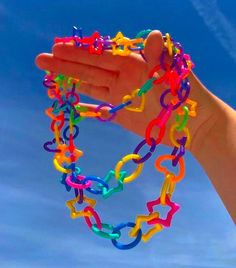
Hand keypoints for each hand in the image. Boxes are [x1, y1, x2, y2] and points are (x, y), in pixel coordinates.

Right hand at [35, 30, 215, 149]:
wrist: (191, 123)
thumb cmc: (183, 95)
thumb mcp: (171, 73)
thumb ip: (159, 56)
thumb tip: (154, 33)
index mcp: (131, 65)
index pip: (98, 56)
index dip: (77, 52)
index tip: (56, 47)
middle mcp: (121, 79)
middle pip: (88, 70)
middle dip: (65, 65)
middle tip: (41, 60)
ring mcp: (120, 97)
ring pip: (90, 86)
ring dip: (71, 82)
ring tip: (50, 78)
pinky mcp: (121, 114)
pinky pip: (98, 108)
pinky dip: (85, 107)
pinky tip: (71, 104)